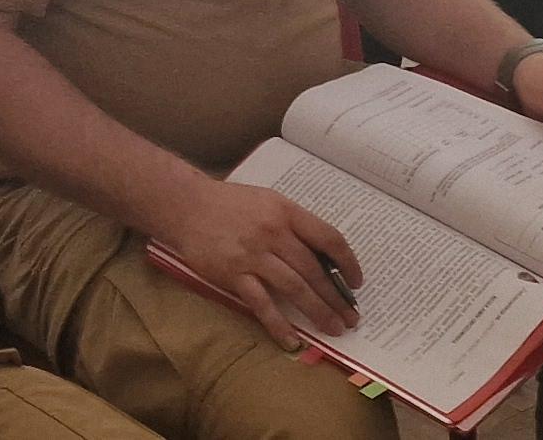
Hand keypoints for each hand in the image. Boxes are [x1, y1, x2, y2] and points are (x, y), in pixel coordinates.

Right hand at [153, 176, 359, 345]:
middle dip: (337, 297)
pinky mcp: (233, 274)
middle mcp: (273, 233)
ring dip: (318, 311)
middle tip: (352, 317)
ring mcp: (253, 255)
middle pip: (314, 270)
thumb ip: (293, 225)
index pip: (328, 238)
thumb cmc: (230, 204)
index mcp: (286, 212)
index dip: (348, 262)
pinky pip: (261, 304)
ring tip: (334, 329)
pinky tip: (292, 340)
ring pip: (295, 288)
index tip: (356, 282)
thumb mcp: (268, 202)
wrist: (186, 206)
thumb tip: (323, 258)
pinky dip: (279, 324)